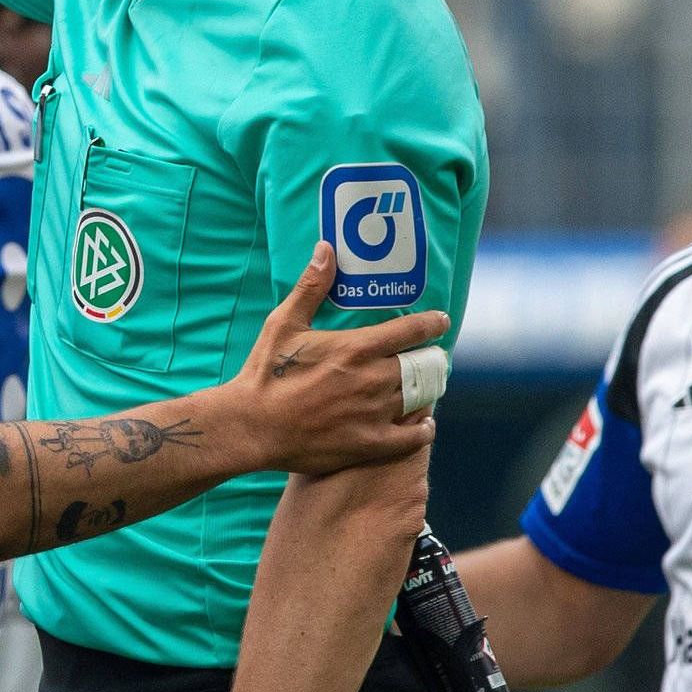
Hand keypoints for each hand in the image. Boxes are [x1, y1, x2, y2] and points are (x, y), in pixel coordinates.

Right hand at [230, 248, 447, 475]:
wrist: (251, 426)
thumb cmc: (265, 373)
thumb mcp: (284, 323)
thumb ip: (311, 287)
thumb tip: (326, 249)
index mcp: (355, 348)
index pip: (410, 331)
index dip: (431, 324)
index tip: (441, 322)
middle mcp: (372, 379)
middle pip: (422, 366)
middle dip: (430, 360)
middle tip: (432, 358)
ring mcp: (373, 414)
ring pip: (420, 399)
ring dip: (427, 391)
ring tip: (428, 387)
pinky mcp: (368, 443)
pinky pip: (411, 438)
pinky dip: (422, 430)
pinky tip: (424, 425)